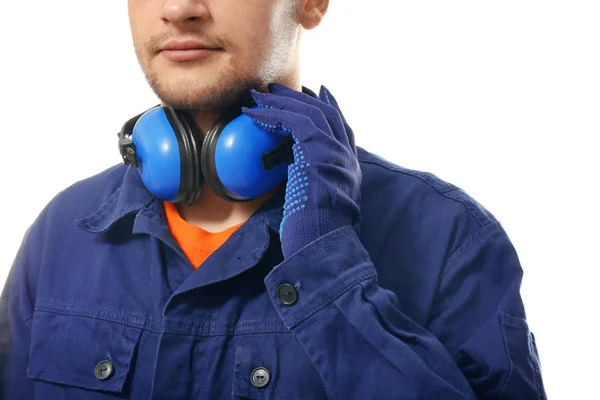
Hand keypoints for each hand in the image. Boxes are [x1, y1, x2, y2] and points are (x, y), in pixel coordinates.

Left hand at [243, 83, 360, 258]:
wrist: (322, 244)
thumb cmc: (314, 233)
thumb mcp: (318, 201)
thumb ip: (315, 180)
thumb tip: (297, 170)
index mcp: (349, 167)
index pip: (341, 127)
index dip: (329, 106)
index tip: (316, 93)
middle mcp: (346, 156)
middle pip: (326, 113)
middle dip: (300, 97)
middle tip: (277, 89)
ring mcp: (336, 152)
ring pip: (310, 112)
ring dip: (282, 102)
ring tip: (260, 96)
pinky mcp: (318, 151)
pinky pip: (295, 122)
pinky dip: (273, 115)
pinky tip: (255, 114)